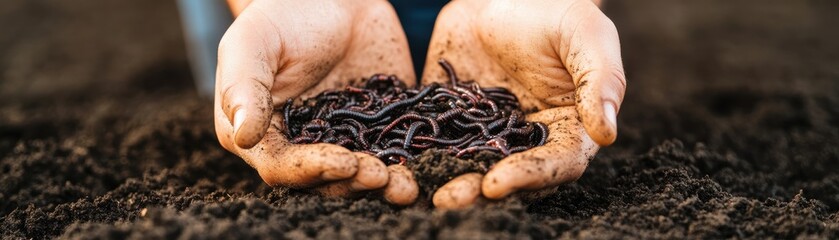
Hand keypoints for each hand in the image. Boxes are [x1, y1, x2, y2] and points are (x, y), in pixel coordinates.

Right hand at [214, 0, 418, 204]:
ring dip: (384, 186)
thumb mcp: (254, 42)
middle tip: (380, 176)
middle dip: (353, 184)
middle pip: (324, 182)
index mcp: (262, 133)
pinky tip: (427, 167)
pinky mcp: (379, 130)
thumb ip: (244, 86)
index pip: (282, 166)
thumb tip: (244, 136)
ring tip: (405, 186)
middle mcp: (301, 147)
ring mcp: (343, 141)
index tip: (343, 163)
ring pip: (361, 177)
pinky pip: (394, 154)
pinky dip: (409, 165)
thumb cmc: (282, 14)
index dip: (312, 171)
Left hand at [420, 0, 625, 208]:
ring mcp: (485, 130)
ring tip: (423, 192)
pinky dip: (417, 154)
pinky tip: (398, 164)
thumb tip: (605, 132)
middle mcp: (526, 139)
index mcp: (566, 127)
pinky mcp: (450, 115)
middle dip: (476, 190)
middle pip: (507, 173)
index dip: (528, 176)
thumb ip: (600, 80)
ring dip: (446, 180)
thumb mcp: (585, 35)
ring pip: (468, 163)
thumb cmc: (556, 11)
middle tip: (449, 199)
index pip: (554, 162)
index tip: (497, 184)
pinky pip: (434, 137)